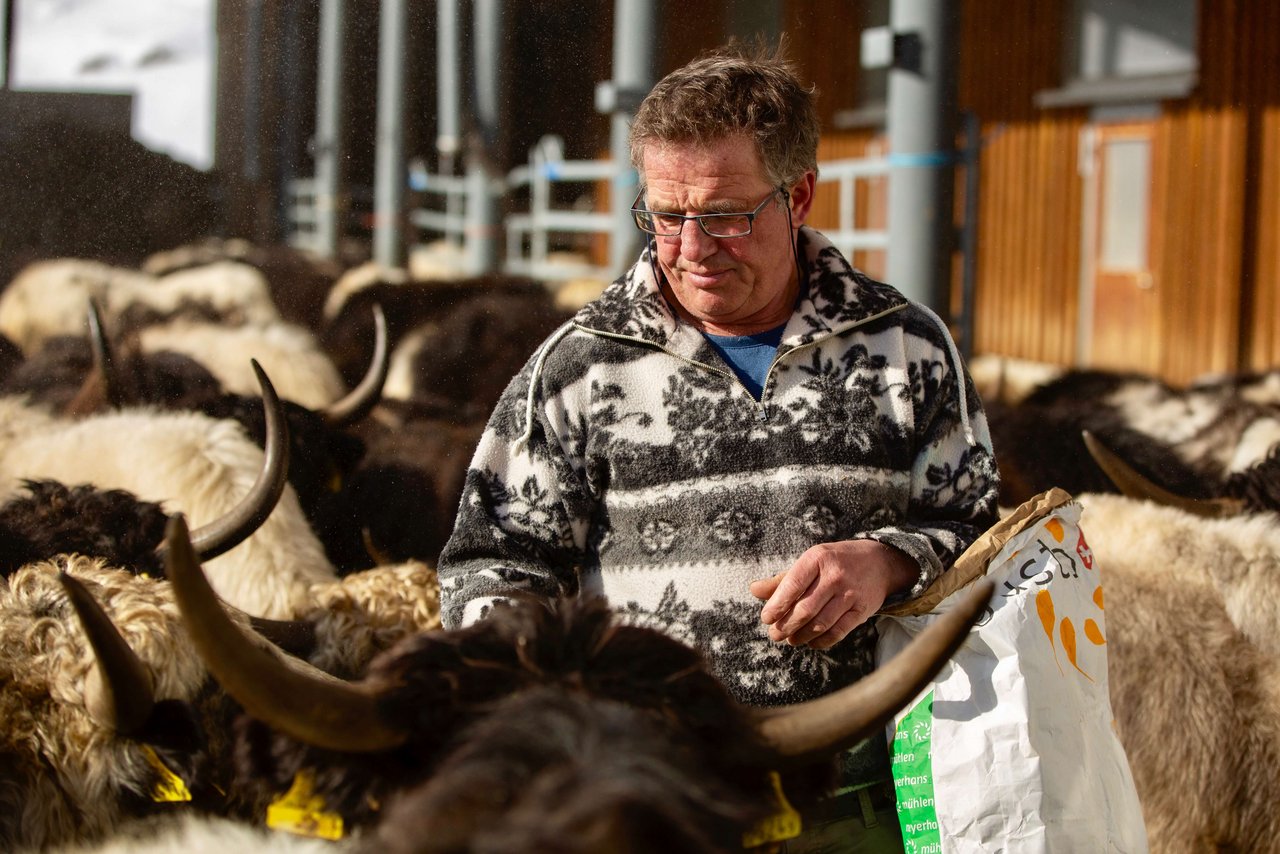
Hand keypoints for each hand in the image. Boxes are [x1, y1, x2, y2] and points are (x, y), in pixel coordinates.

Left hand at [749, 540, 917, 649]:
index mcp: (817, 558)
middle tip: (774, 635)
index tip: (766, 618)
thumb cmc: (836, 562)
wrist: (880, 562)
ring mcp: (850, 594)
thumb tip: (754, 590)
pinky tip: (811, 643)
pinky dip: (822, 641)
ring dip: (801, 636)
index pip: (792, 585)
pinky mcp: (862, 610)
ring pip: (820, 623)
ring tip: (790, 640)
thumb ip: (783, 579)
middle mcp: (835, 575)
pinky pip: (838, 632)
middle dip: (786, 625)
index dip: (776, 605)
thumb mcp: (810, 562)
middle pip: (805, 608)